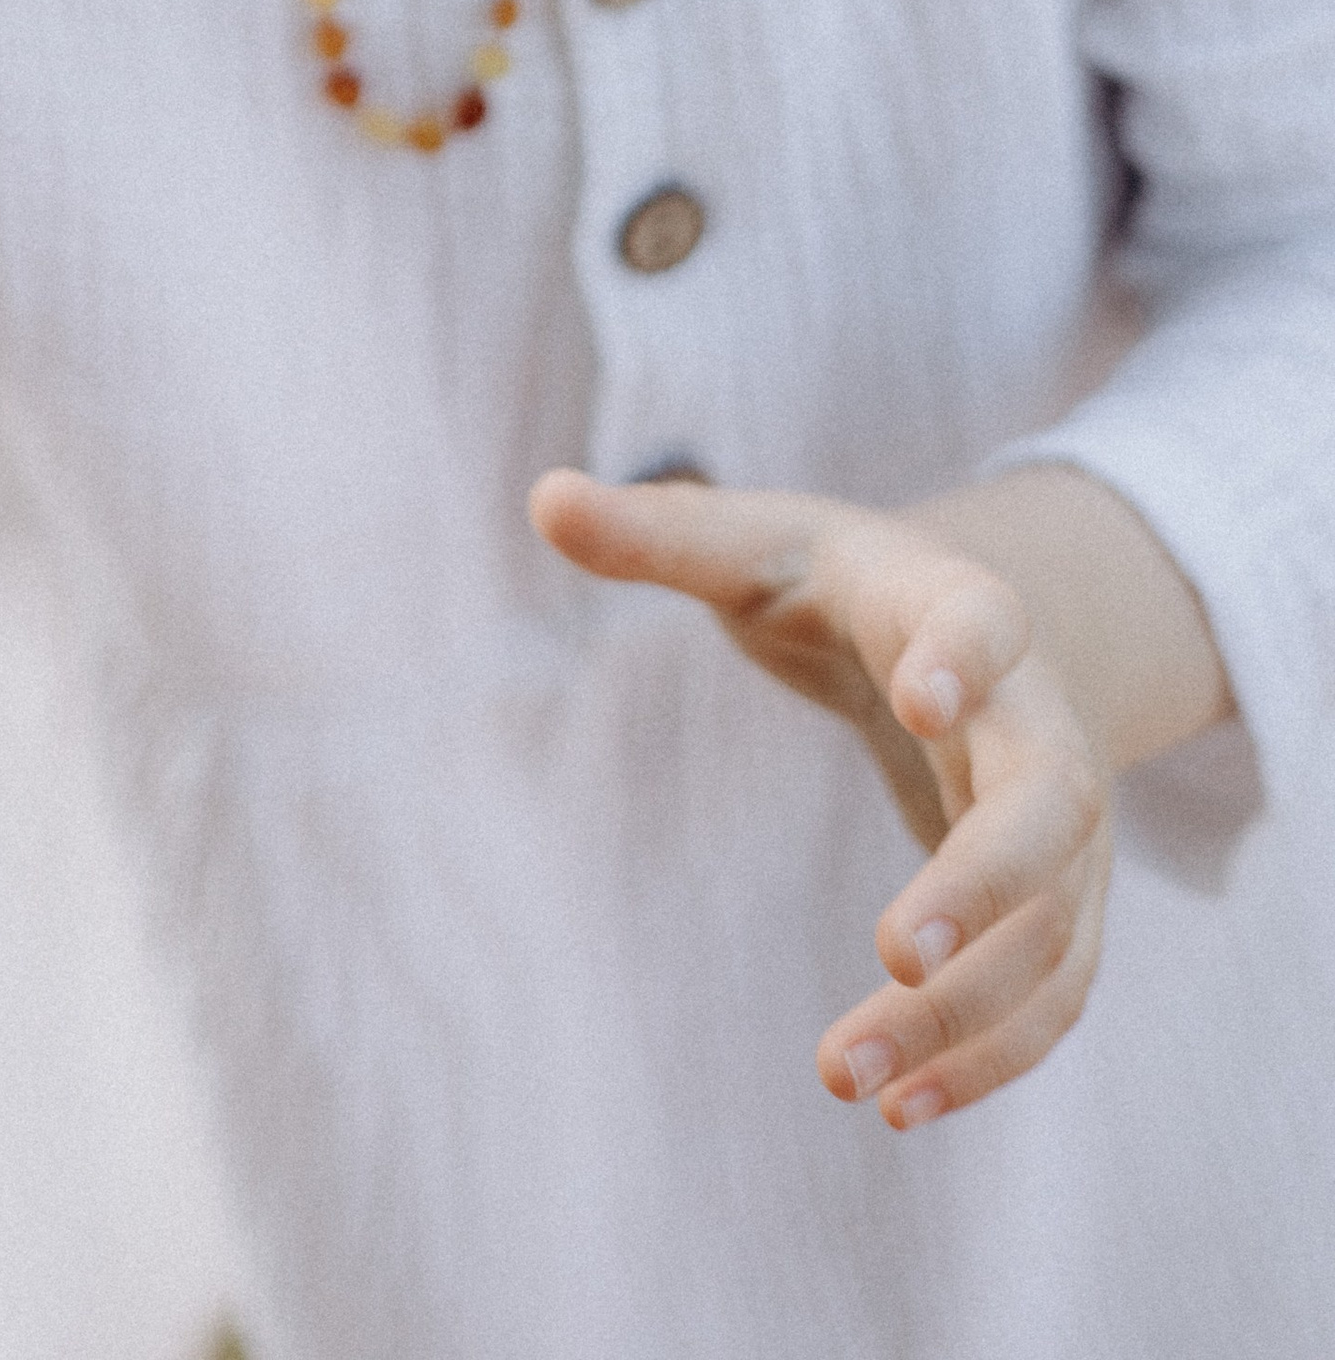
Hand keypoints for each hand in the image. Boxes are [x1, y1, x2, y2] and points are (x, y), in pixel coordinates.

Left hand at [531, 469, 1112, 1131]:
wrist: (970, 641)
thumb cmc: (839, 586)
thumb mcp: (756, 545)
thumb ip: (662, 531)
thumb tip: (542, 499)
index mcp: (958, 608)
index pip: (985, 620)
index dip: (966, 657)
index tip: (922, 704)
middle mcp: (1036, 720)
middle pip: (1050, 804)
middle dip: (984, 883)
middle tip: (892, 952)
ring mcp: (1067, 826)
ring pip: (1051, 929)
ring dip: (964, 1016)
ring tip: (848, 1077)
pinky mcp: (1061, 908)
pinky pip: (1050, 997)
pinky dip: (991, 1060)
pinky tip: (901, 1109)